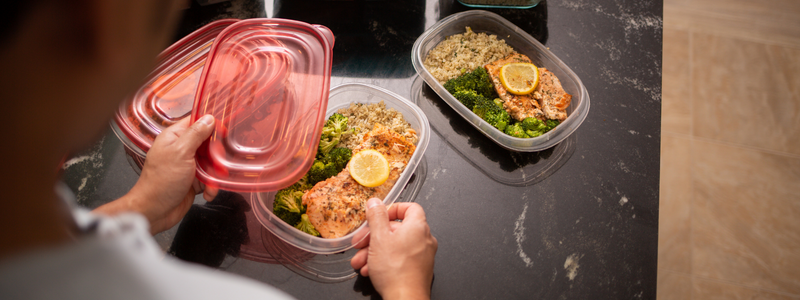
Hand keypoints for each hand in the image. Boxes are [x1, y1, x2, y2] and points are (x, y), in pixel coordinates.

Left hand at [94, 116, 218, 233]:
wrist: (155, 211)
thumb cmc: (161, 181)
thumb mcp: (180, 152)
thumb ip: (196, 134)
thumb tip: (209, 118)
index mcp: (174, 137)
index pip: (196, 123)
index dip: (211, 126)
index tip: (222, 133)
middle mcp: (182, 149)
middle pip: (209, 144)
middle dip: (216, 156)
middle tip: (217, 164)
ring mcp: (188, 165)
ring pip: (212, 163)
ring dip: (215, 174)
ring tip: (211, 184)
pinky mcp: (194, 181)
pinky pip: (210, 178)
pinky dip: (212, 186)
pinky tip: (208, 192)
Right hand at [350, 199, 437, 299]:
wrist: (405, 299)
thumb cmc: (396, 271)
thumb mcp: (379, 238)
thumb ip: (376, 217)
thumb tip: (375, 203)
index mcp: (417, 227)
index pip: (410, 207)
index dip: (392, 209)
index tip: (378, 215)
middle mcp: (424, 239)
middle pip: (396, 229)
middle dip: (374, 236)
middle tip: (361, 242)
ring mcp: (422, 255)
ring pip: (395, 246)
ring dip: (375, 251)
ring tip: (361, 261)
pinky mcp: (417, 269)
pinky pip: (399, 259)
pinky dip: (384, 262)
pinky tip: (369, 270)